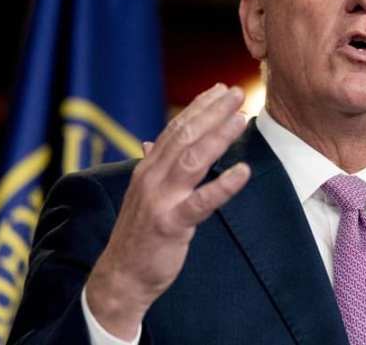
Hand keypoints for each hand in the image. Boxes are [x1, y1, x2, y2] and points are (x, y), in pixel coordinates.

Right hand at [85, 83, 250, 339]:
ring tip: (241, 118)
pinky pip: (201, 202)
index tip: (221, 89)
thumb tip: (151, 140)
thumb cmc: (139, 234)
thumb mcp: (145, 194)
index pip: (176, 129)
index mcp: (148, 168)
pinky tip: (244, 172)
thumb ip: (153, 165)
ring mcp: (161, 199)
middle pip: (186, 136)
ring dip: (218, 136)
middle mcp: (152, 177)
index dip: (199, 107)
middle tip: (237, 92)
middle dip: (212, 112)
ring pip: (192, 160)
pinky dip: (223, 186)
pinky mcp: (171, 224)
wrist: (121, 276)